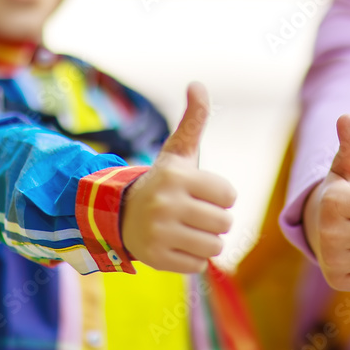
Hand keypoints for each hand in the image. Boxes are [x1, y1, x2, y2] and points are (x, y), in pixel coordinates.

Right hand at [121, 83, 236, 272]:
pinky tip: (176, 245)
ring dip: (206, 240)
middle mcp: (165, 204)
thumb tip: (197, 84)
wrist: (120, 214)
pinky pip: (198, 266)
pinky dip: (192, 258)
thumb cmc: (163, 182)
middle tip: (194, 214)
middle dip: (215, 220)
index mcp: (177, 177)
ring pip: (215, 247)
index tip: (199, 192)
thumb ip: (193, 120)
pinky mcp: (156, 259)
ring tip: (186, 229)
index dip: (219, 195)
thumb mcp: (178, 152)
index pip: (229, 195)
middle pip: (225, 223)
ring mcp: (159, 233)